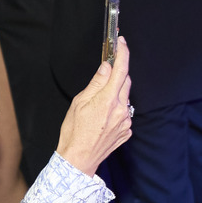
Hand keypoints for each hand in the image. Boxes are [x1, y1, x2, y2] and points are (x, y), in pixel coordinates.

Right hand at [55, 37, 133, 170]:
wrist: (78, 160)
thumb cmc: (74, 132)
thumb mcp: (79, 102)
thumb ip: (96, 83)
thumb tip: (107, 67)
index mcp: (108, 100)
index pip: (121, 70)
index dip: (123, 53)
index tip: (122, 43)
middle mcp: (121, 110)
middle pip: (125, 83)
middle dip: (118, 75)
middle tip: (105, 74)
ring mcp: (126, 122)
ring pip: (125, 98)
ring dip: (115, 95)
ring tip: (98, 106)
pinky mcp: (127, 131)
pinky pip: (125, 113)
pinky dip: (117, 110)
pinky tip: (103, 118)